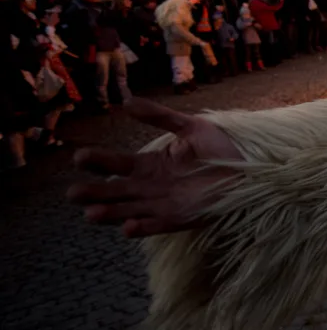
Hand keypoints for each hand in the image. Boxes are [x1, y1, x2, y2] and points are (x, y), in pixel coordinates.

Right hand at [68, 98, 242, 237]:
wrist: (250, 167)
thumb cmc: (221, 147)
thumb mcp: (189, 126)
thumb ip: (159, 117)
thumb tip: (126, 102)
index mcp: (151, 164)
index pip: (117, 164)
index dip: (98, 162)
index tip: (79, 157)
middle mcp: (151, 186)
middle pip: (116, 191)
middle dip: (94, 192)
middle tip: (73, 193)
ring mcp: (164, 204)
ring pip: (129, 210)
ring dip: (111, 213)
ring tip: (90, 213)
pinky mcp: (181, 218)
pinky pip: (157, 225)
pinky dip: (142, 227)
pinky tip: (127, 227)